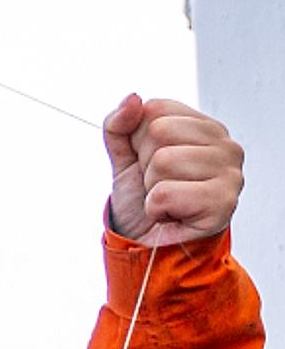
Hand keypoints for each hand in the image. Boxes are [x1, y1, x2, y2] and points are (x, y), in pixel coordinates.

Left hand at [103, 95, 243, 245]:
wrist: (147, 249)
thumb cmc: (143, 206)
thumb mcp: (123, 161)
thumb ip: (119, 128)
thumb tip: (132, 99)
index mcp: (203, 128)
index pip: (156, 110)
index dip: (138, 143)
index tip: (149, 166)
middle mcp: (224, 144)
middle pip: (158, 131)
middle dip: (145, 166)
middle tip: (158, 187)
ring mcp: (230, 171)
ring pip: (162, 161)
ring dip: (151, 189)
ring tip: (166, 203)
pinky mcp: (223, 201)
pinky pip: (165, 193)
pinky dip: (157, 209)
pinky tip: (172, 215)